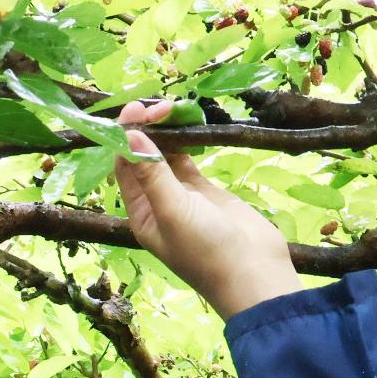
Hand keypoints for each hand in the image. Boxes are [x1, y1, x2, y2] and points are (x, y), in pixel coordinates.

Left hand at [112, 99, 301, 317]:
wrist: (253, 272)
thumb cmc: (206, 248)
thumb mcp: (173, 210)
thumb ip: (152, 173)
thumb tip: (130, 136)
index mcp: (140, 213)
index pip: (123, 167)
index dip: (126, 137)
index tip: (136, 110)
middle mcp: (155, 202)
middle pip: (142, 157)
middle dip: (146, 129)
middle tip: (160, 105)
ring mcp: (181, 195)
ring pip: (166, 154)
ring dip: (166, 131)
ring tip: (173, 107)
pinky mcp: (204, 190)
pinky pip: (188, 158)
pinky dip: (187, 139)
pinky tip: (188, 120)